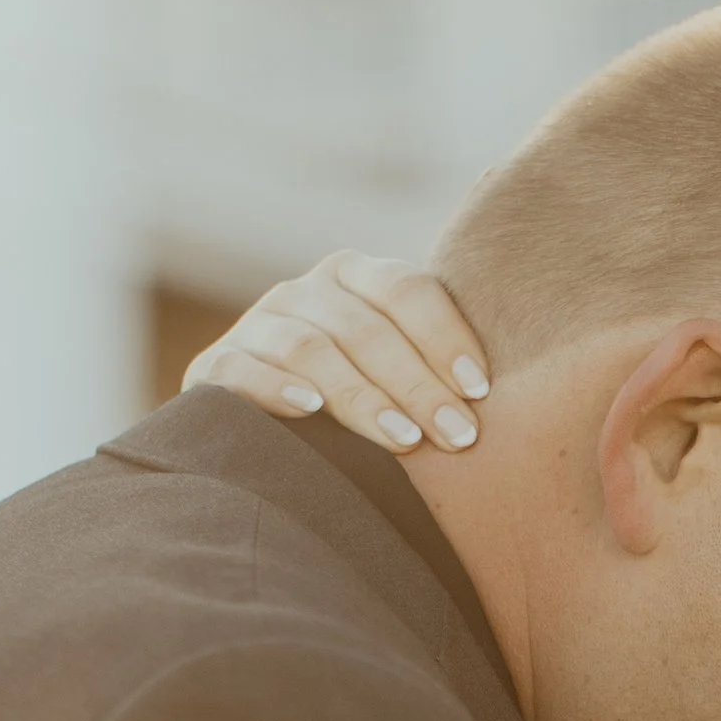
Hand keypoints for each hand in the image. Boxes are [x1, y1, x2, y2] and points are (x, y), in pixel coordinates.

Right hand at [182, 251, 491, 457]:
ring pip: (313, 349)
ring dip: (363, 396)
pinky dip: (280, 388)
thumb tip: (505, 329)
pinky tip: (313, 411)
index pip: (406, 290)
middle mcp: (306, 292)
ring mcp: (257, 325)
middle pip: (367, 328)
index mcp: (357, 278)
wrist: (263, 431)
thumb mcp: (399, 369)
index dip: (446, 336)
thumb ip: (441, 354)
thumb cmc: (361, 401)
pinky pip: (246, 370)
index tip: (480, 390)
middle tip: (459, 436)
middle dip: (418, 385)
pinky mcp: (215, 366)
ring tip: (405, 441)